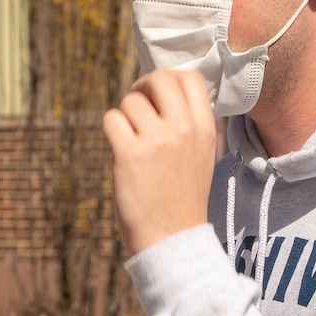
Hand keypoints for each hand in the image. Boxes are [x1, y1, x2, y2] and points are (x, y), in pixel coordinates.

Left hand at [103, 69, 217, 256]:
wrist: (172, 238)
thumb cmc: (181, 196)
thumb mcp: (200, 153)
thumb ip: (187, 123)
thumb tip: (160, 91)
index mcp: (205, 128)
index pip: (191, 77)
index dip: (168, 80)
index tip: (157, 97)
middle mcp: (184, 129)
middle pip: (159, 78)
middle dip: (142, 88)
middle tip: (137, 109)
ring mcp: (157, 140)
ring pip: (129, 101)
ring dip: (124, 116)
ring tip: (130, 141)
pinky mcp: (130, 154)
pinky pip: (111, 119)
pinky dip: (110, 130)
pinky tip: (119, 150)